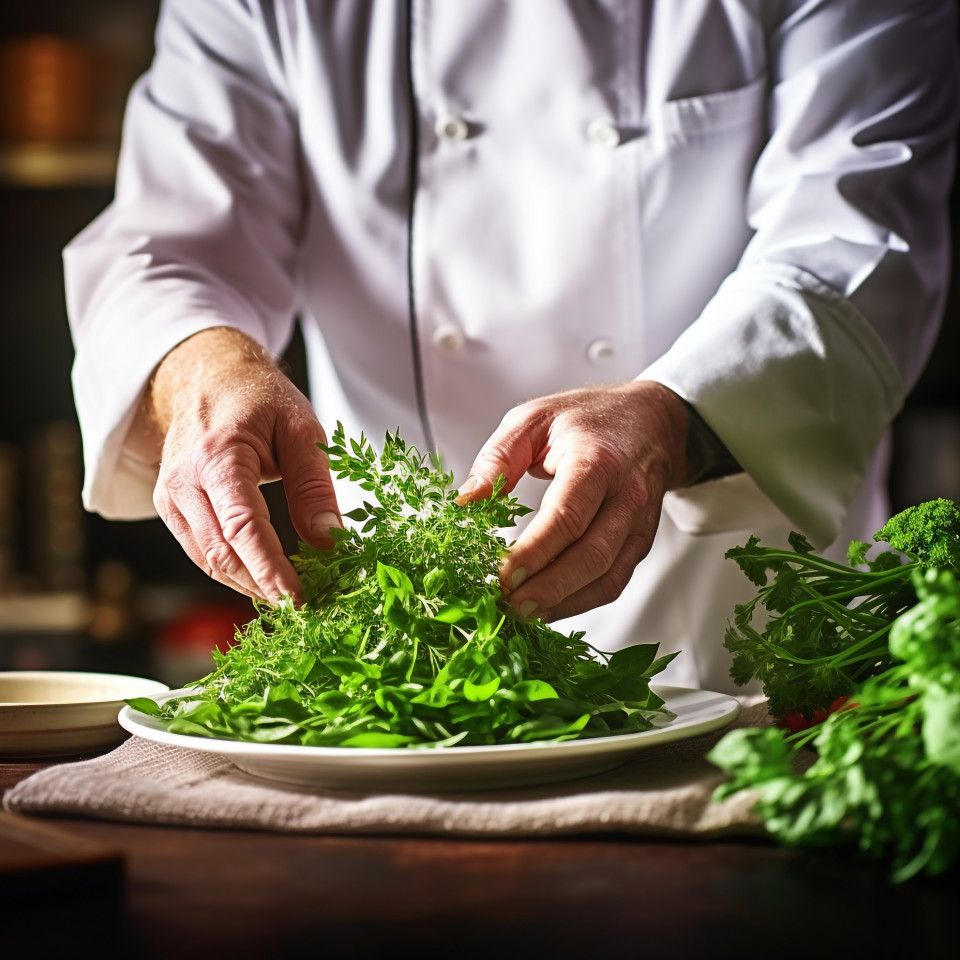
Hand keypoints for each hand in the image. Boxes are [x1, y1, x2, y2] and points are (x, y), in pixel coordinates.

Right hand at [137, 327, 340, 601]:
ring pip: (208, 562)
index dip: (270, 570)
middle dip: (263, 587)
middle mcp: (183, 481)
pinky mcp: (170, 510)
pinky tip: (264, 579)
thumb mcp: (301, 429)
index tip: (300, 599)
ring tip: (291, 597)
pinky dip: (233, 572)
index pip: (241, 528)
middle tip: (307, 605)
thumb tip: (328, 540)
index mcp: (217, 456)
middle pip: (221, 554)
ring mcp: (170, 498)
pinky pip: (201, 553)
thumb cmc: (255, 398)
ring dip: (249, 586)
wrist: (206, 377)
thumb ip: (314, 486)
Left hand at [455, 380, 689, 620]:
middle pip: (590, 555)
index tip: (501, 576)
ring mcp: (639, 522)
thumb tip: (465, 503)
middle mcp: (626, 495)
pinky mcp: (641, 541)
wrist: (653, 421)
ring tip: (523, 614)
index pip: (567, 516)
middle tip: (508, 606)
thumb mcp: (534, 418)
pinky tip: (550, 606)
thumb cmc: (589, 417)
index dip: (534, 553)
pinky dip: (582, 601)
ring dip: (564, 602)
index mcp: (597, 460)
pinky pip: (615, 581)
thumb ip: (498, 458)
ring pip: (606, 577)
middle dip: (547, 588)